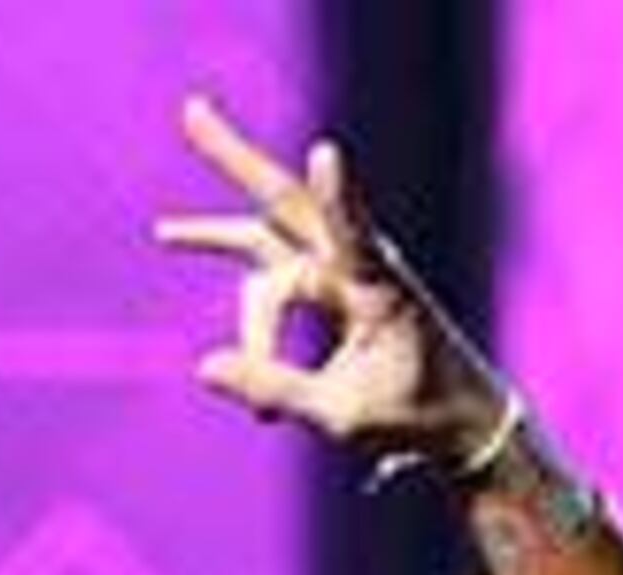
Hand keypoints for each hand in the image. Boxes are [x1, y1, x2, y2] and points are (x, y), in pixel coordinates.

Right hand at [158, 91, 511, 470]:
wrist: (457, 413)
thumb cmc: (413, 414)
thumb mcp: (343, 416)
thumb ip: (275, 389)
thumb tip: (202, 367)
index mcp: (381, 292)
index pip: (354, 238)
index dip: (337, 198)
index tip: (325, 154)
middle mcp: (357, 265)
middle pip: (285, 201)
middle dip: (235, 159)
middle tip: (191, 110)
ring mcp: (338, 268)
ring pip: (264, 248)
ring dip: (215, 238)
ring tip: (164, 234)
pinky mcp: (327, 282)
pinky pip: (268, 276)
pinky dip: (240, 294)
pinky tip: (173, 237)